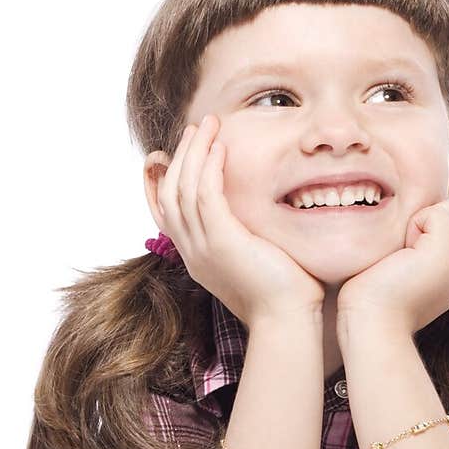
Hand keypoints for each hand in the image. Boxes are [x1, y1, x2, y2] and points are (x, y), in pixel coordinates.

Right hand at [157, 115, 324, 327]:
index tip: (169, 153)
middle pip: (168, 193)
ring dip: (194, 152)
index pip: (162, 211)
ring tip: (207, 126)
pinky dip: (210, 168)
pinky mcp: (223, 243)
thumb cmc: (283, 293)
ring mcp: (203, 248)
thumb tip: (254, 214)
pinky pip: (206, 196)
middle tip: (196, 128)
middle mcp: (192, 251)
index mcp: (196, 256)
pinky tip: (221, 148)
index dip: (160, 178)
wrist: (288, 322)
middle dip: (181, 156)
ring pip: (183, 189)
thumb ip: (244, 235)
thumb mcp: (253, 259)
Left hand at [336, 163, 448, 336]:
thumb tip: (427, 213)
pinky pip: (440, 212)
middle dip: (437, 214)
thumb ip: (424, 244)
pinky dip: (416, 222)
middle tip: (409, 246)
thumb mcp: (407, 267)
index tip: (414, 243)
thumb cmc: (375, 298)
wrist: (372, 326)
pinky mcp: (445, 255)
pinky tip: (404, 250)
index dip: (443, 217)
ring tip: (407, 249)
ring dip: (426, 218)